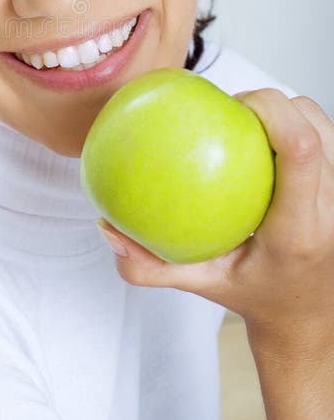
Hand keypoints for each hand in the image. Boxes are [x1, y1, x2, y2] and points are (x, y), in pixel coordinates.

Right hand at [97, 90, 333, 356]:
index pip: (302, 152)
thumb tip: (108, 230)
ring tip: (247, 123)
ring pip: (324, 122)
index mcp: (299, 231)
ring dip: (285, 111)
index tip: (233, 106)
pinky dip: (296, 123)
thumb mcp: (200, 285)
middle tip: (231, 113)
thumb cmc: (252, 295)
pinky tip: (264, 137)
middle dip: (270, 103)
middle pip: (314, 125)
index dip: (273, 111)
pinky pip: (326, 133)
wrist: (308, 316)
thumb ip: (150, 265)